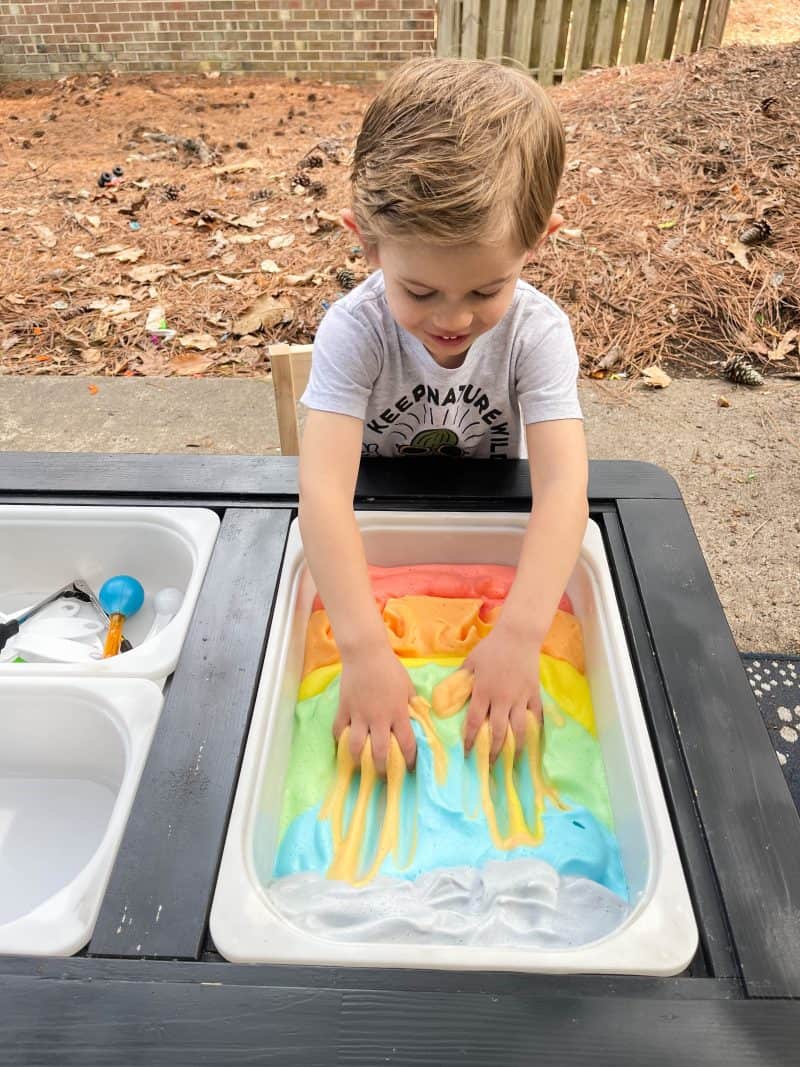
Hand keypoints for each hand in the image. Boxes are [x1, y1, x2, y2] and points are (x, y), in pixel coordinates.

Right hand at [334, 643, 416, 774]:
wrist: (366, 653)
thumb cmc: (391, 668)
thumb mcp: (408, 686)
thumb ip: (413, 704)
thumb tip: (420, 718)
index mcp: (398, 713)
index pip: (407, 743)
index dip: (409, 760)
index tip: (410, 768)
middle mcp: (379, 718)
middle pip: (379, 752)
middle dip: (382, 770)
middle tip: (383, 777)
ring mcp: (359, 714)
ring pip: (355, 746)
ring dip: (357, 760)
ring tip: (359, 767)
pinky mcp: (344, 709)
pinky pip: (338, 729)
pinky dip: (339, 739)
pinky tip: (341, 746)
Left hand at [462, 623, 542, 762]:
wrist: (518, 636)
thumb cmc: (491, 648)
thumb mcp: (470, 663)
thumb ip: (459, 681)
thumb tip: (446, 696)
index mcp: (484, 692)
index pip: (475, 722)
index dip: (471, 740)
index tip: (467, 753)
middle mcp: (502, 699)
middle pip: (498, 732)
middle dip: (493, 752)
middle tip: (490, 766)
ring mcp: (521, 698)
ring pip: (519, 729)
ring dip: (516, 747)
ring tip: (513, 760)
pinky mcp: (534, 694)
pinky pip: (537, 716)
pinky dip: (536, 730)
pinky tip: (534, 742)